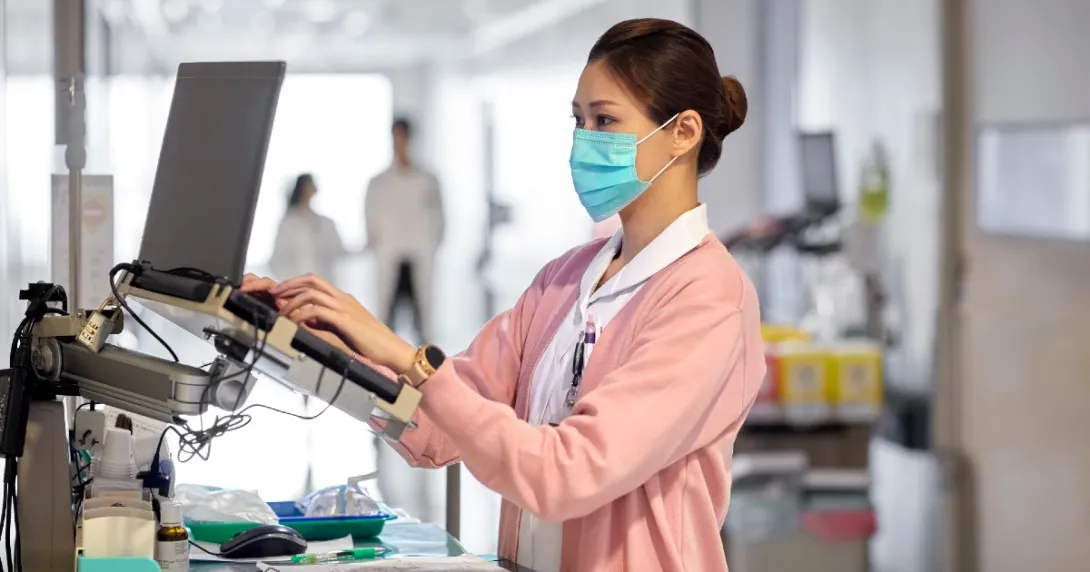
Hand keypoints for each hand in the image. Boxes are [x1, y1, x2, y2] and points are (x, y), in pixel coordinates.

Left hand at [272, 274, 415, 372]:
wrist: (392, 349)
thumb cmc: (372, 343)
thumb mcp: (345, 328)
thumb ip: (328, 322)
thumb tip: (307, 322)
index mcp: (343, 299)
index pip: (315, 282)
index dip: (296, 283)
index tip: (281, 292)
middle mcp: (343, 298)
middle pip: (311, 280)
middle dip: (289, 284)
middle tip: (273, 292)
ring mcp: (344, 307)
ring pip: (311, 292)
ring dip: (292, 300)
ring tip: (281, 311)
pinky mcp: (345, 320)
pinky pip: (317, 311)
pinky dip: (301, 314)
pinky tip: (294, 322)